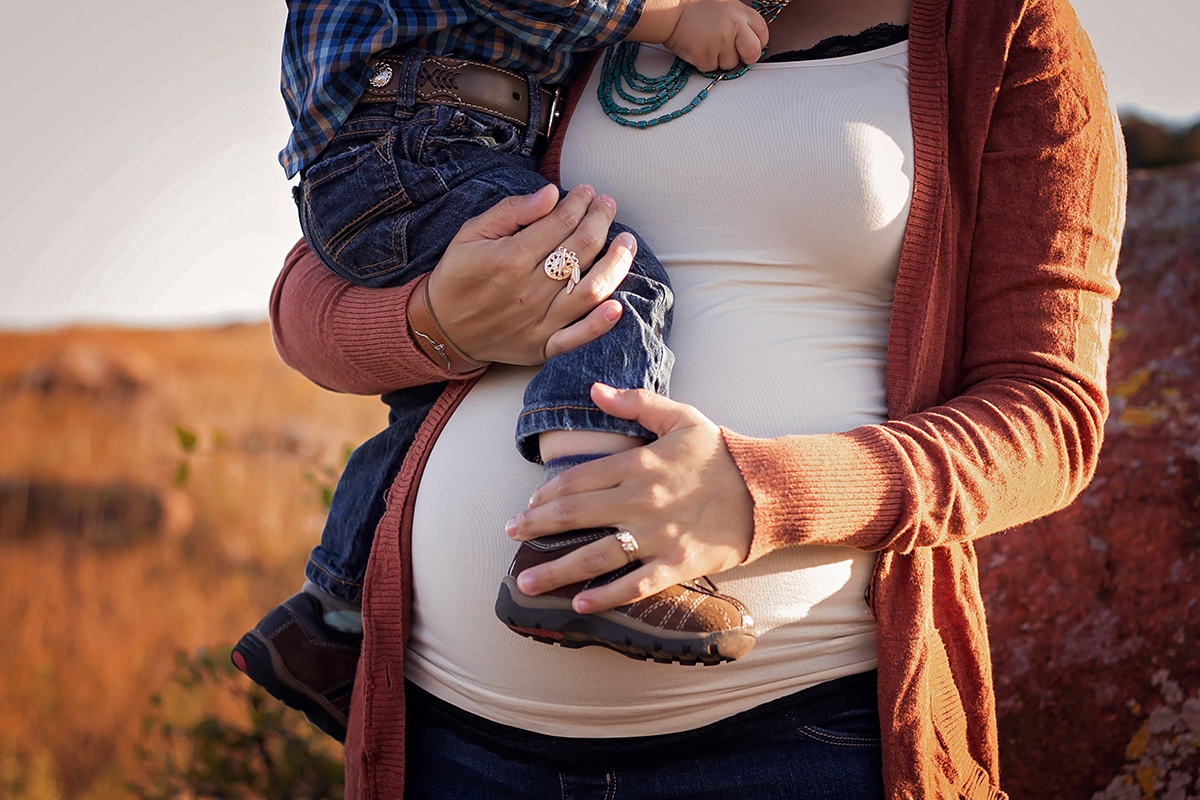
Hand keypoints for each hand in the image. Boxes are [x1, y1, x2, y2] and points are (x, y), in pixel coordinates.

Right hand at [427, 184, 636, 365]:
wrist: (440, 328)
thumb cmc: (457, 277)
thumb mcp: (471, 234)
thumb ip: (511, 212)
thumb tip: (551, 194)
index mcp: (510, 258)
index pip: (561, 223)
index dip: (580, 202)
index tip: (588, 192)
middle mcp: (528, 290)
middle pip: (581, 250)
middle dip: (600, 221)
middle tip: (608, 206)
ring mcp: (538, 322)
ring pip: (590, 289)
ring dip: (616, 263)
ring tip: (627, 242)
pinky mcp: (541, 347)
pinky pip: (577, 338)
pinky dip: (600, 325)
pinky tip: (618, 305)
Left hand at [505, 383, 754, 612]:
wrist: (765, 490)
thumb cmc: (720, 453)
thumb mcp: (681, 417)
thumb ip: (636, 402)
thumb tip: (595, 389)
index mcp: (638, 464)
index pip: (577, 479)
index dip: (545, 494)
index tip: (528, 505)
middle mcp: (640, 500)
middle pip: (575, 515)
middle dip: (535, 527)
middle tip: (509, 536)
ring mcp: (657, 536)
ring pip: (596, 554)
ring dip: (557, 570)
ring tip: (526, 582)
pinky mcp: (676, 564)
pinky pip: (635, 583)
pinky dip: (606, 595)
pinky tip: (579, 602)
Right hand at [668, 0, 768, 71]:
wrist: (670, 10)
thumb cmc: (693, 6)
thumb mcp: (724, 4)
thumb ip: (739, 19)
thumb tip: (750, 36)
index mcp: (740, 12)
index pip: (762, 34)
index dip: (757, 43)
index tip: (748, 46)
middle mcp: (734, 26)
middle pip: (752, 53)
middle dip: (745, 58)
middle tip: (734, 54)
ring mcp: (720, 42)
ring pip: (730, 64)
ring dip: (720, 59)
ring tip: (707, 44)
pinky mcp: (705, 55)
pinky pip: (711, 68)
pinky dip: (704, 62)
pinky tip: (697, 48)